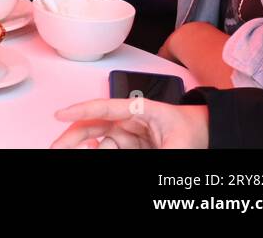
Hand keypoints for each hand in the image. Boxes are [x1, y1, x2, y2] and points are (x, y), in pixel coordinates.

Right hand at [52, 99, 208, 148]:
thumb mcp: (178, 146)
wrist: (206, 133)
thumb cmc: (192, 130)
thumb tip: (122, 151)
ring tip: (74, 152)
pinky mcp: (130, 146)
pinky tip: (92, 152)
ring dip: (87, 149)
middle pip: (93, 126)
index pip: (104, 108)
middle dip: (72, 136)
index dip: (80, 110)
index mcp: (138, 110)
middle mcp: (128, 120)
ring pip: (99, 142)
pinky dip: (99, 152)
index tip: (61, 114)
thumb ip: (159, 153)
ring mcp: (128, 134)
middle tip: (56, 147)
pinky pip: (110, 150)